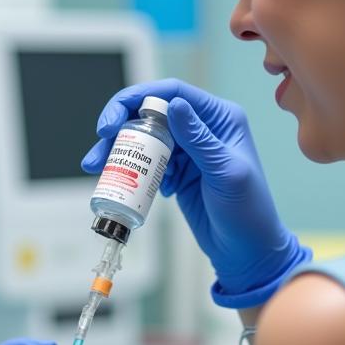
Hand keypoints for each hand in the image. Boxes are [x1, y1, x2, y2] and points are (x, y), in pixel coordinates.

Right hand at [83, 79, 310, 307]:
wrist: (246, 252)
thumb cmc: (248, 213)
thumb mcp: (224, 173)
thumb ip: (199, 139)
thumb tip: (174, 105)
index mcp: (220, 118)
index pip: (173, 93)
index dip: (137, 98)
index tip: (112, 120)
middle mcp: (203, 128)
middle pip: (152, 113)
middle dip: (120, 126)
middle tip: (100, 144)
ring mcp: (188, 150)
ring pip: (145, 139)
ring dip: (119, 150)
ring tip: (97, 167)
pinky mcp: (177, 172)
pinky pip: (146, 162)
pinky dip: (131, 170)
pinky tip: (124, 185)